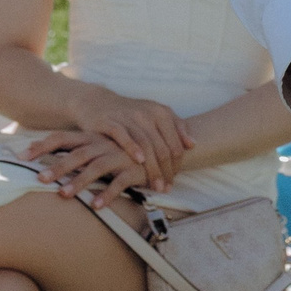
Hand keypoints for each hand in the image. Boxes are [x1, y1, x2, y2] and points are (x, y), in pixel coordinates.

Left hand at [25, 128, 148, 201]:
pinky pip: (119, 182)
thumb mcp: (97, 148)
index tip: (21, 156)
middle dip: (57, 167)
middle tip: (39, 179)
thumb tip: (46, 164)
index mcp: (90, 138)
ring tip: (64, 194)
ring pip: (96, 167)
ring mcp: (118, 156)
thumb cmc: (120, 151)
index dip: (41, 146)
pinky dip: (108, 194)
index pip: (61, 138)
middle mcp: (102, 145)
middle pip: (76, 154)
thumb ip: (75, 154)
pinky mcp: (133, 169)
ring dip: (79, 181)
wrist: (159, 148)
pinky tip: (96, 206)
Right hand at [68, 88, 191, 191]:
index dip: (177, 164)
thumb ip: (176, 127)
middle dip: (166, 170)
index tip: (174, 179)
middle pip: (162, 147)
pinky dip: (132, 148)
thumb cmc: (131, 114)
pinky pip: (123, 135)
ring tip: (156, 186)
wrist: (98, 102)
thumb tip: (192, 145)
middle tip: (166, 189)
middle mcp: (147, 113)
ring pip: (146, 144)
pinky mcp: (110, 121)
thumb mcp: (155, 115)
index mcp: (161, 112)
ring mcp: (128, 116)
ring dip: (152, 168)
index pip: (175, 143)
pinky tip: (139, 161)